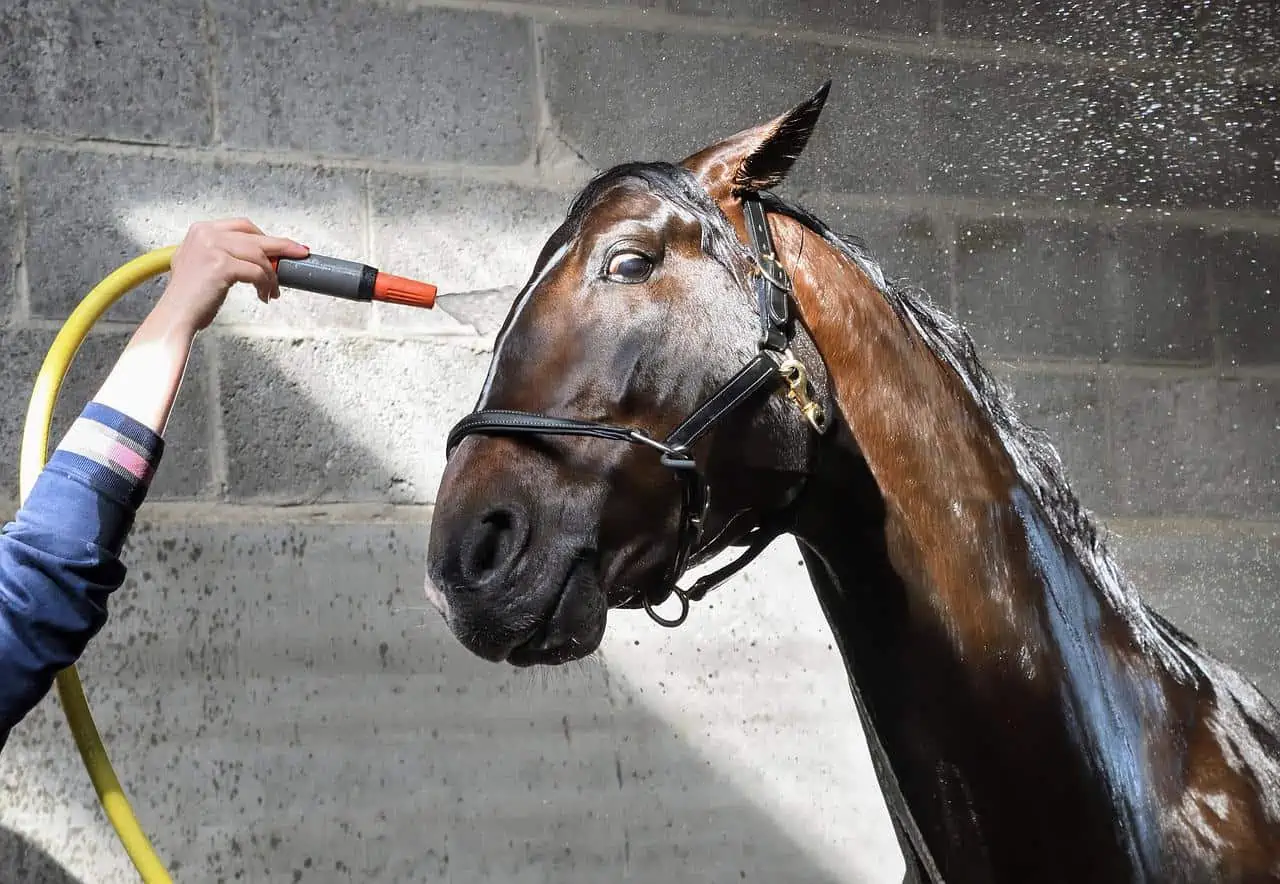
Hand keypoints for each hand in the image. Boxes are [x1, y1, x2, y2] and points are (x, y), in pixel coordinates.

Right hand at [158, 218, 308, 332]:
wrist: (176, 316)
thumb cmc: (190, 297)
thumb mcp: (201, 264)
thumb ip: (222, 253)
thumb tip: (258, 257)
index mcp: (201, 230)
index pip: (242, 226)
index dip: (266, 236)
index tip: (283, 246)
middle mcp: (205, 234)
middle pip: (255, 237)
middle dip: (281, 246)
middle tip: (300, 254)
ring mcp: (212, 247)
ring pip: (259, 256)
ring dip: (272, 275)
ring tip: (272, 291)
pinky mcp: (221, 265)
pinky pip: (257, 272)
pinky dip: (266, 285)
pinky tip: (264, 296)